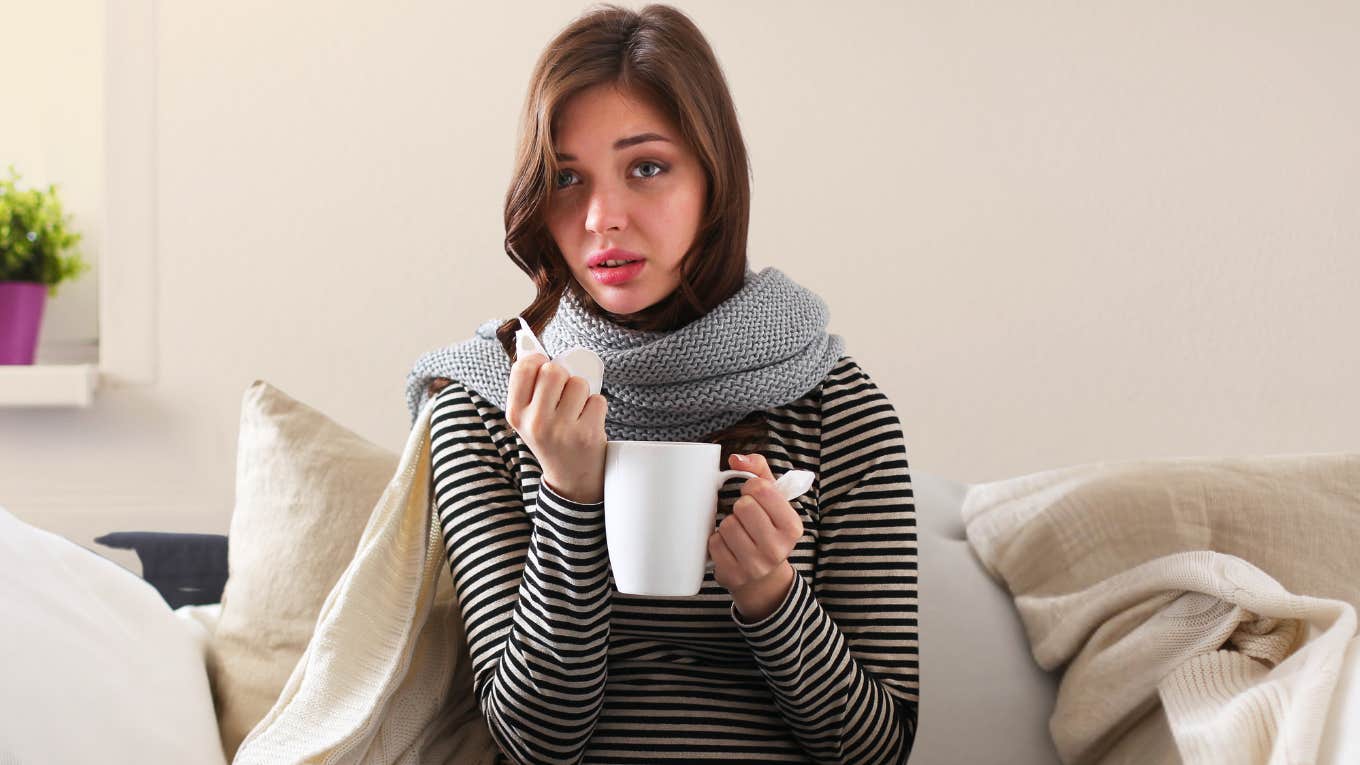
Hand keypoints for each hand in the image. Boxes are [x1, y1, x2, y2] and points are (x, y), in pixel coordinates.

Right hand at [506, 352, 608, 503]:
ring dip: (582, 391)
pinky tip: (588, 421)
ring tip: (576, 409)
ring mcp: (561, 430)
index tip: (544, 365)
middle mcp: (535, 422)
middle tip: (564, 391)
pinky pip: (598, 399)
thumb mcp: (528, 417)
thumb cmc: (550, 437)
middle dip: (563, 375)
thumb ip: (528, 386)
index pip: (523, 367)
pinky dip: (596, 406)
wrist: (570, 478)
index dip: (538, 359)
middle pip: (554, 370)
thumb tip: (531, 346)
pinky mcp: (586, 434)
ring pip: (579, 383)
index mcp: (516, 413)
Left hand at [708, 453, 802, 620]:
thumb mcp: (773, 499)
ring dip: (727, 525)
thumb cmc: (766, 528)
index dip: (750, 487)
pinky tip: (729, 547)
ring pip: (726, 525)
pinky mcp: (734, 576)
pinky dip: (717, 541)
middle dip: (739, 507)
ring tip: (738, 533)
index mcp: (792, 526)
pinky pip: (714, 544)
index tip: (753, 496)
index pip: (761, 489)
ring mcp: (756, 566)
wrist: (763, 577)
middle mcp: (777, 549)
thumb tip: (735, 459)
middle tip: (745, 517)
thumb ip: (758, 470)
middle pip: (742, 506)